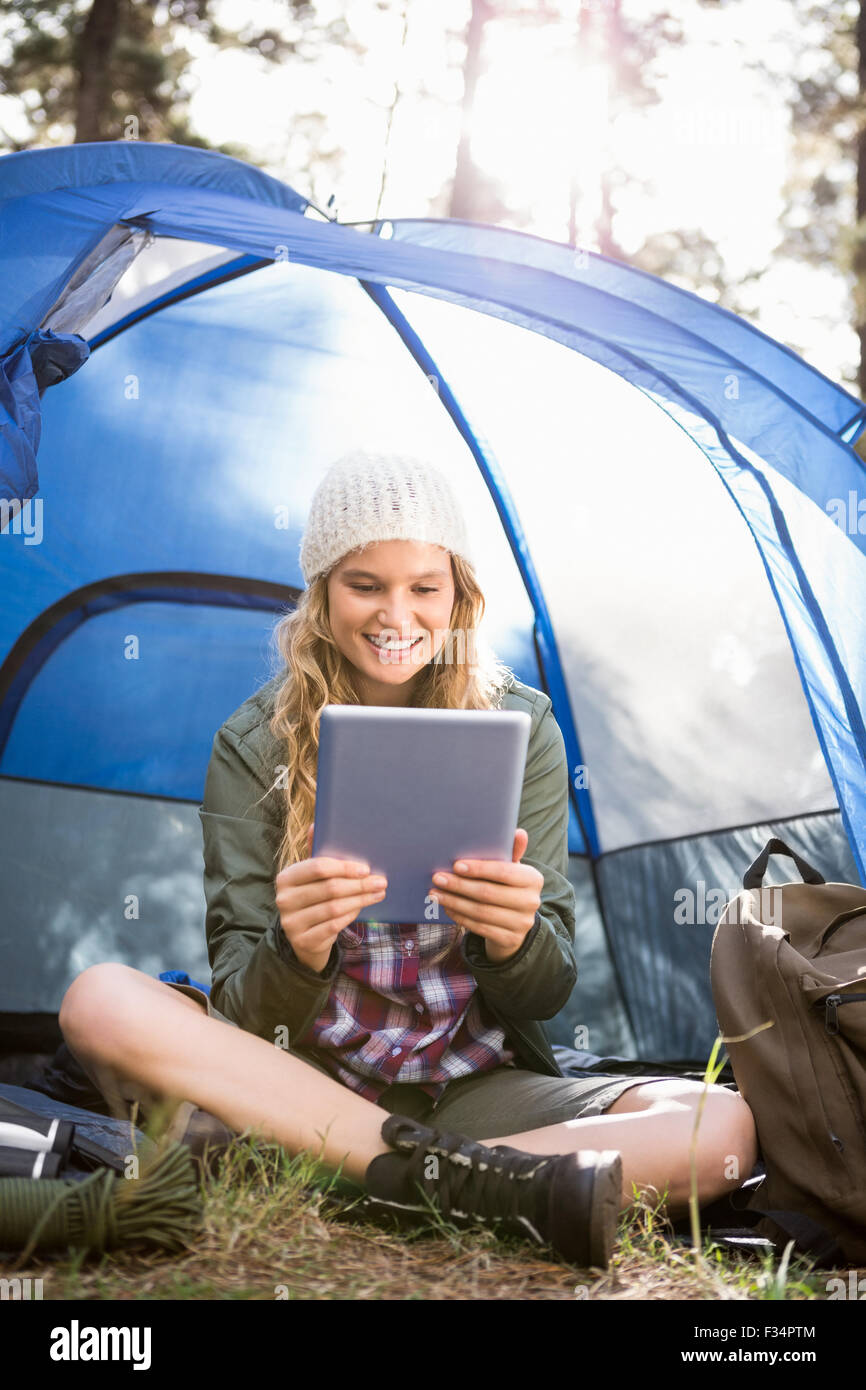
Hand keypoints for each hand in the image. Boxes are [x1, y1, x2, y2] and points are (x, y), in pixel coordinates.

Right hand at [273, 826, 387, 973]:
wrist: (302, 938)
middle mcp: (284, 900)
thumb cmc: (312, 898)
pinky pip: (334, 925)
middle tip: (380, 881)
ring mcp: (291, 923)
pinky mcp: (303, 941)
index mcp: (286, 878)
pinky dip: (351, 915)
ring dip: (361, 899)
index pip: (317, 868)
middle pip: (330, 888)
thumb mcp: (311, 876)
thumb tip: (316, 823)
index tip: (366, 868)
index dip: (344, 867)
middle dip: (359, 885)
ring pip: (334, 908)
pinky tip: (362, 907)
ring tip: (378, 893)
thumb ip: (315, 852)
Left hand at [428, 828, 542, 963]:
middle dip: (459, 885)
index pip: (504, 872)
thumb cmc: (507, 887)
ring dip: (454, 901)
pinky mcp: (510, 939)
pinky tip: (447, 907)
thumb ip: (511, 852)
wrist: (515, 924)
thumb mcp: (511, 869)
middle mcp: (531, 902)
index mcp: (533, 879)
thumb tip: (518, 832)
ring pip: (480, 911)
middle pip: (488, 893)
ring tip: (435, 893)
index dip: (479, 869)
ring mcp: (522, 923)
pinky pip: (479, 927)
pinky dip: (460, 916)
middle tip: (437, 877)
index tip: (456, 865)